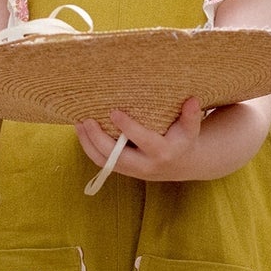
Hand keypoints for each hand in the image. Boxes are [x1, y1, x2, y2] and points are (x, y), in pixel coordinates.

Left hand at [75, 97, 204, 181]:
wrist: (180, 165)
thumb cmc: (182, 140)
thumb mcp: (190, 129)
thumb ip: (191, 116)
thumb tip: (192, 100)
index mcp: (162, 153)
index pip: (143, 141)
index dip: (128, 127)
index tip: (114, 112)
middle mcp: (145, 166)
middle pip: (117, 156)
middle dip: (99, 139)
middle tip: (86, 120)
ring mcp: (131, 170)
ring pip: (105, 161)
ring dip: (88, 144)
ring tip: (78, 123)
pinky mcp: (122, 170)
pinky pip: (101, 162)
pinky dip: (88, 148)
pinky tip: (82, 131)